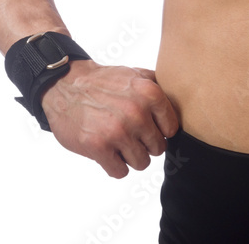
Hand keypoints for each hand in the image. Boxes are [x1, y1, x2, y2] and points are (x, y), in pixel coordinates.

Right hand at [40, 60, 179, 177]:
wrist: (65, 85)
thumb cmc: (104, 82)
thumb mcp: (136, 74)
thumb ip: (160, 87)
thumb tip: (183, 102)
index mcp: (150, 94)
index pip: (172, 130)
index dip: (159, 131)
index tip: (147, 127)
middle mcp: (137, 113)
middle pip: (158, 149)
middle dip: (145, 144)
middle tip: (129, 134)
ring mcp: (117, 131)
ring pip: (141, 163)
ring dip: (130, 157)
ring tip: (118, 142)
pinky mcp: (98, 147)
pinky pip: (120, 172)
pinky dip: (114, 166)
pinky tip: (107, 152)